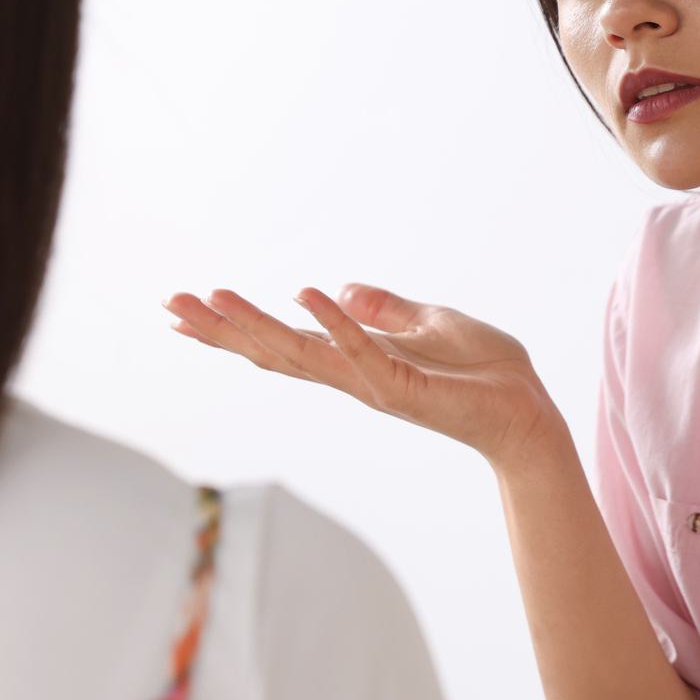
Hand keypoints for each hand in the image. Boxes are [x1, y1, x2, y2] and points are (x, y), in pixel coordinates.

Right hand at [163, 284, 564, 464]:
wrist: (529, 412)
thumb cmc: (485, 373)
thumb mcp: (431, 323)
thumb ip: (386, 310)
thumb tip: (341, 287)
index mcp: (355, 361)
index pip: (282, 343)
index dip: (234, 328)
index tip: (185, 310)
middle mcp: (355, 377)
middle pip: (273, 353)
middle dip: (222, 330)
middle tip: (170, 304)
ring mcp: (376, 385)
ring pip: (304, 356)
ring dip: (258, 325)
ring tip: (215, 298)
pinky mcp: (407, 388)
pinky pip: (365, 352)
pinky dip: (338, 324)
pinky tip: (308, 294)